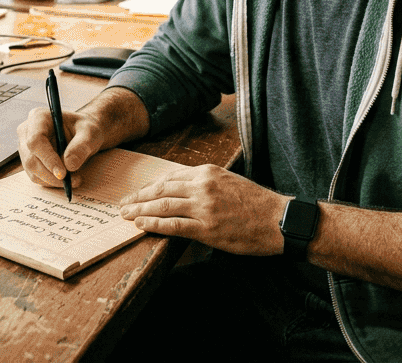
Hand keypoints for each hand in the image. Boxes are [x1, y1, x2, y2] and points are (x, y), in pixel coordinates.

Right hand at [16, 87, 147, 188]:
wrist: (83, 135)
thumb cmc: (85, 129)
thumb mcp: (90, 133)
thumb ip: (82, 146)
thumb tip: (69, 164)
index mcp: (38, 117)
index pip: (35, 141)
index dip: (47, 159)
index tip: (63, 173)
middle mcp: (27, 132)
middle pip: (31, 159)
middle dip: (51, 174)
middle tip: (72, 181)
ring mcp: (26, 148)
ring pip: (33, 171)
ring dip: (53, 180)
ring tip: (75, 179)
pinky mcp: (30, 161)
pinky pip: (37, 177)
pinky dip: (52, 182)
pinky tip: (68, 179)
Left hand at [119, 164, 287, 255]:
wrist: (279, 220)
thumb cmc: (256, 203)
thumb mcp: (230, 182)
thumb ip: (206, 184)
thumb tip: (182, 192)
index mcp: (208, 173)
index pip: (170, 177)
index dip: (150, 186)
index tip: (138, 192)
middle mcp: (203, 186)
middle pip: (161, 190)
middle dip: (139, 197)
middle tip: (122, 203)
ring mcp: (204, 207)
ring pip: (162, 207)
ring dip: (140, 211)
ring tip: (126, 215)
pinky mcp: (207, 228)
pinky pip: (173, 226)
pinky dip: (154, 225)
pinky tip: (141, 225)